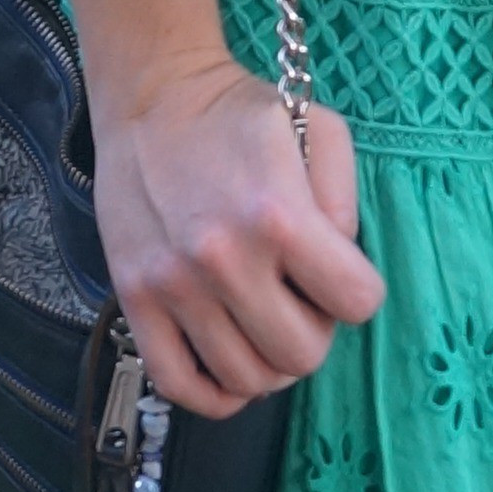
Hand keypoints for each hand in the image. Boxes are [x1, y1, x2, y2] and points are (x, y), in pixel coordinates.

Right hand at [92, 51, 385, 418]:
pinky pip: (179, 384)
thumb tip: (343, 270)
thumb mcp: (320, 130)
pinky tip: (229, 364)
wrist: (152, 98)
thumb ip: (346, 203)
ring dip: (268, 362)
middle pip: (302, 356)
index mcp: (279, 216)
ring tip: (264, 323)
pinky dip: (214, 393)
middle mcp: (225, 259)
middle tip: (300, 299)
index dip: (357, 292)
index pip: (357, 303)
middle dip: (315, 332)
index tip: (340, 274)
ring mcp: (174, 286)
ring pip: (247, 380)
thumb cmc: (242, 114)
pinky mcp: (135, 299)